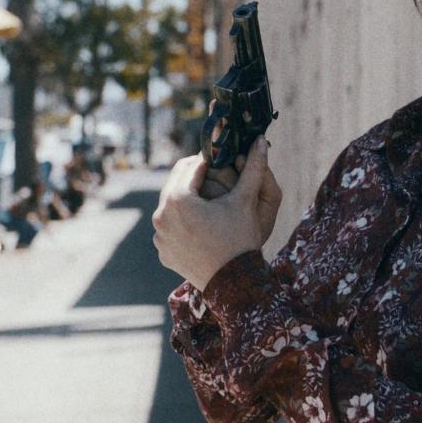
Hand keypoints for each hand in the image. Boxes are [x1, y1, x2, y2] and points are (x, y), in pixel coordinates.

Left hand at [152, 137, 282, 289]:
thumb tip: (261, 140)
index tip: (220, 160)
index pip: (189, 166)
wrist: (235, 283)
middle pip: (176, 184)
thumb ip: (253, 168)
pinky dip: (183, 222)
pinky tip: (202, 224)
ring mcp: (160, 237)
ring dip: (187, 199)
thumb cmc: (241, 238)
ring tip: (209, 200)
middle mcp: (161, 216)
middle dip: (194, 178)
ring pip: (171, 207)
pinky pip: (170, 229)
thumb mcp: (246, 200)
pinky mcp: (163, 252)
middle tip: (214, 176)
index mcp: (178, 200)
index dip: (207, 160)